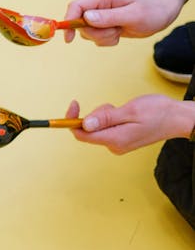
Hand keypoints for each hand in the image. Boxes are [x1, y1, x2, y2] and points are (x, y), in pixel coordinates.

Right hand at [62, 0, 178, 45]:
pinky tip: (119, 33)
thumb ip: (109, 17)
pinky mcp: (101, 24)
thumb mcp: (133, 15)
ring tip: (119, 31)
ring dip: (103, 37)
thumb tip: (86, 18)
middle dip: (96, 33)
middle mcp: (97, 4)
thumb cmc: (151, 12)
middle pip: (80, 23)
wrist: (161, 15)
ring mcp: (98, 14)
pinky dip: (106, 40)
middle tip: (115, 32)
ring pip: (87, 32)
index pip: (76, 6)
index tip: (69, 38)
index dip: (69, 21)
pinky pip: (95, 38)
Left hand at [66, 96, 189, 153]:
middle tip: (113, 107)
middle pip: (89, 129)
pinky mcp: (122, 139)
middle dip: (96, 114)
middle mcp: (114, 145)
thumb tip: (84, 124)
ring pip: (97, 126)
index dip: (72, 120)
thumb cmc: (158, 112)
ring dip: (105, 114)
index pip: (81, 134)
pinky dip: (110, 117)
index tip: (74, 104)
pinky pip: (106, 127)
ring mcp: (118, 143)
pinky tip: (124, 114)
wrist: (178, 118)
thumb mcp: (130, 111)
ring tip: (123, 111)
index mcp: (115, 140)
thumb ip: (106, 118)